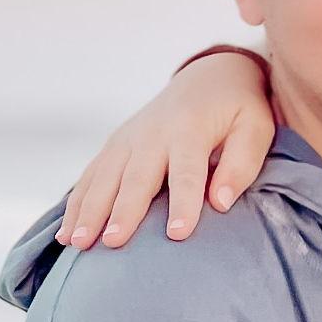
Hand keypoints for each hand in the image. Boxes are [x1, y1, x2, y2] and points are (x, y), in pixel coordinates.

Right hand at [58, 51, 278, 249]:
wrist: (209, 78)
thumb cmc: (238, 110)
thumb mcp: (255, 128)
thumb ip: (242, 163)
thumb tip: (222, 202)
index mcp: (190, 128)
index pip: (187, 171)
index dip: (183, 203)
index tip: (178, 235)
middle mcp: (153, 133)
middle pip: (136, 177)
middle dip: (122, 211)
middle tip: (111, 243)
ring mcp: (128, 139)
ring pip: (104, 178)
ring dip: (89, 211)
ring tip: (77, 243)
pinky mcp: (115, 146)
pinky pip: (91, 176)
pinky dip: (76, 204)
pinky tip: (65, 234)